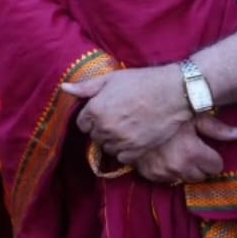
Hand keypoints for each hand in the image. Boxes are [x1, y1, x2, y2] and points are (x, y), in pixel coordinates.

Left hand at [63, 65, 188, 162]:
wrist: (172, 93)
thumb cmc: (140, 82)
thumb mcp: (110, 79)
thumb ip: (85, 87)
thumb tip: (63, 88)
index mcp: (95, 110)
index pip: (82, 124)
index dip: (92, 117)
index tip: (104, 110)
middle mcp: (105, 128)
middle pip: (94, 136)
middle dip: (101, 128)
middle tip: (117, 116)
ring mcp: (121, 142)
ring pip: (107, 148)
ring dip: (113, 140)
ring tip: (126, 126)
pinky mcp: (136, 152)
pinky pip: (122, 158)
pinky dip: (125, 150)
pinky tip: (134, 137)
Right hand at [133, 115, 236, 182]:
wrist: (130, 109)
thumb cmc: (167, 108)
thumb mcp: (194, 115)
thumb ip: (217, 128)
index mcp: (192, 152)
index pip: (216, 166)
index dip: (212, 156)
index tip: (205, 146)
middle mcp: (178, 167)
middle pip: (201, 176)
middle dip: (200, 164)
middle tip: (192, 147)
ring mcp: (162, 173)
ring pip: (184, 179)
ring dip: (184, 169)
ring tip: (178, 150)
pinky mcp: (147, 174)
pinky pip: (166, 179)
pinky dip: (168, 170)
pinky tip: (164, 155)